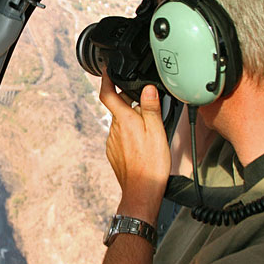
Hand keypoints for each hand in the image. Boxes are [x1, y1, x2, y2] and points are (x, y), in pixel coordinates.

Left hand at [99, 74, 169, 223]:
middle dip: (130, 103)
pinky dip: (130, 134)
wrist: (141, 191)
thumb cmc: (151, 164)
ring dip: (131, 120)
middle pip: (118, 108)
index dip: (106, 80)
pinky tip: (143, 144)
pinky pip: (120, 137)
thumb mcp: (157, 132)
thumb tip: (147, 88)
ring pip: (121, 123)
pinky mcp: (114, 153)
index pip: (107, 94)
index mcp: (124, 120)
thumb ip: (150, 109)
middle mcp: (114, 129)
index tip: (106, 71)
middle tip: (146, 105)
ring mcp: (112, 142)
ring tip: (150, 129)